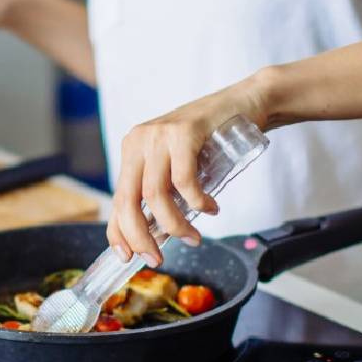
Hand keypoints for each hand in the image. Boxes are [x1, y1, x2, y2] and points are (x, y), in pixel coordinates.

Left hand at [107, 77, 271, 266]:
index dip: (118, 232)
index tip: (127, 257)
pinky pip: (183, 180)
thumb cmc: (212, 139)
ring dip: (174, 225)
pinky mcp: (183, 132)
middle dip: (140, 237)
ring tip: (194, 237)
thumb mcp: (178, 165)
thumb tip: (154, 234)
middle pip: (127, 200)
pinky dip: (197, 202)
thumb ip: (164, 190)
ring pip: (155, 195)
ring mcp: (159, 134)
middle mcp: (139, 141)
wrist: (244, 103)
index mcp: (132, 150)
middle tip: (156, 259)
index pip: (117, 198)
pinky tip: (210, 208)